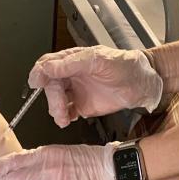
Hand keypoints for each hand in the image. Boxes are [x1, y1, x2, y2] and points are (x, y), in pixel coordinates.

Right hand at [28, 46, 162, 126]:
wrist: (142, 84)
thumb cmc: (124, 65)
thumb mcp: (97, 60)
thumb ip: (71, 64)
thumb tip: (47, 67)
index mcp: (73, 59)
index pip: (48, 64)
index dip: (39, 73)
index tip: (36, 83)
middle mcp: (72, 75)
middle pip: (50, 86)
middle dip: (52, 99)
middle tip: (59, 108)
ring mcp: (76, 91)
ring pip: (56, 101)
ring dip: (56, 110)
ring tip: (64, 118)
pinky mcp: (82, 105)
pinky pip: (66, 112)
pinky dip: (64, 117)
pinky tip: (68, 119)